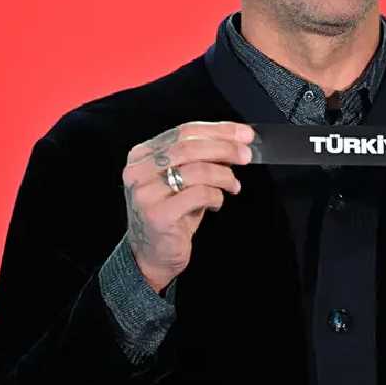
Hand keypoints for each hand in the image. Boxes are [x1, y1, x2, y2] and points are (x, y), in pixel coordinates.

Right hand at [122, 121, 253, 291]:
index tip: (243, 134)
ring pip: (196, 170)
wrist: (152, 254)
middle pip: (190, 147)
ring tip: (233, 185)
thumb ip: (202, 158)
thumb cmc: (172, 214)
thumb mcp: (184, 180)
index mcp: (143, 155)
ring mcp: (146, 193)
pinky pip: (199, 195)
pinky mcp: (158, 215)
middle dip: (225, 148)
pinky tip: (217, 202)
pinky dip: (216, 196)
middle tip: (246, 155)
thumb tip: (236, 141)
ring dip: (224, 175)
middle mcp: (139, 171)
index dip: (219, 130)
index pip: (185, 131)